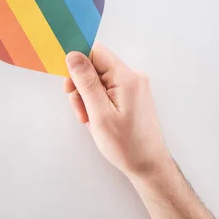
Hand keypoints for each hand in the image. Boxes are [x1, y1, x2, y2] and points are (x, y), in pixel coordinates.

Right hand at [64, 43, 170, 177]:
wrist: (148, 166)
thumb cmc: (126, 145)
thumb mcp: (100, 114)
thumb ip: (86, 82)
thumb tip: (72, 55)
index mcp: (126, 78)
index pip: (95, 52)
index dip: (77, 65)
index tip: (69, 87)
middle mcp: (132, 77)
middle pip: (95, 66)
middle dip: (81, 86)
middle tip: (81, 111)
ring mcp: (133, 87)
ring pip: (99, 80)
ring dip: (87, 97)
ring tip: (90, 120)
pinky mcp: (132, 96)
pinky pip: (107, 90)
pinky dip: (97, 102)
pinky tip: (97, 119)